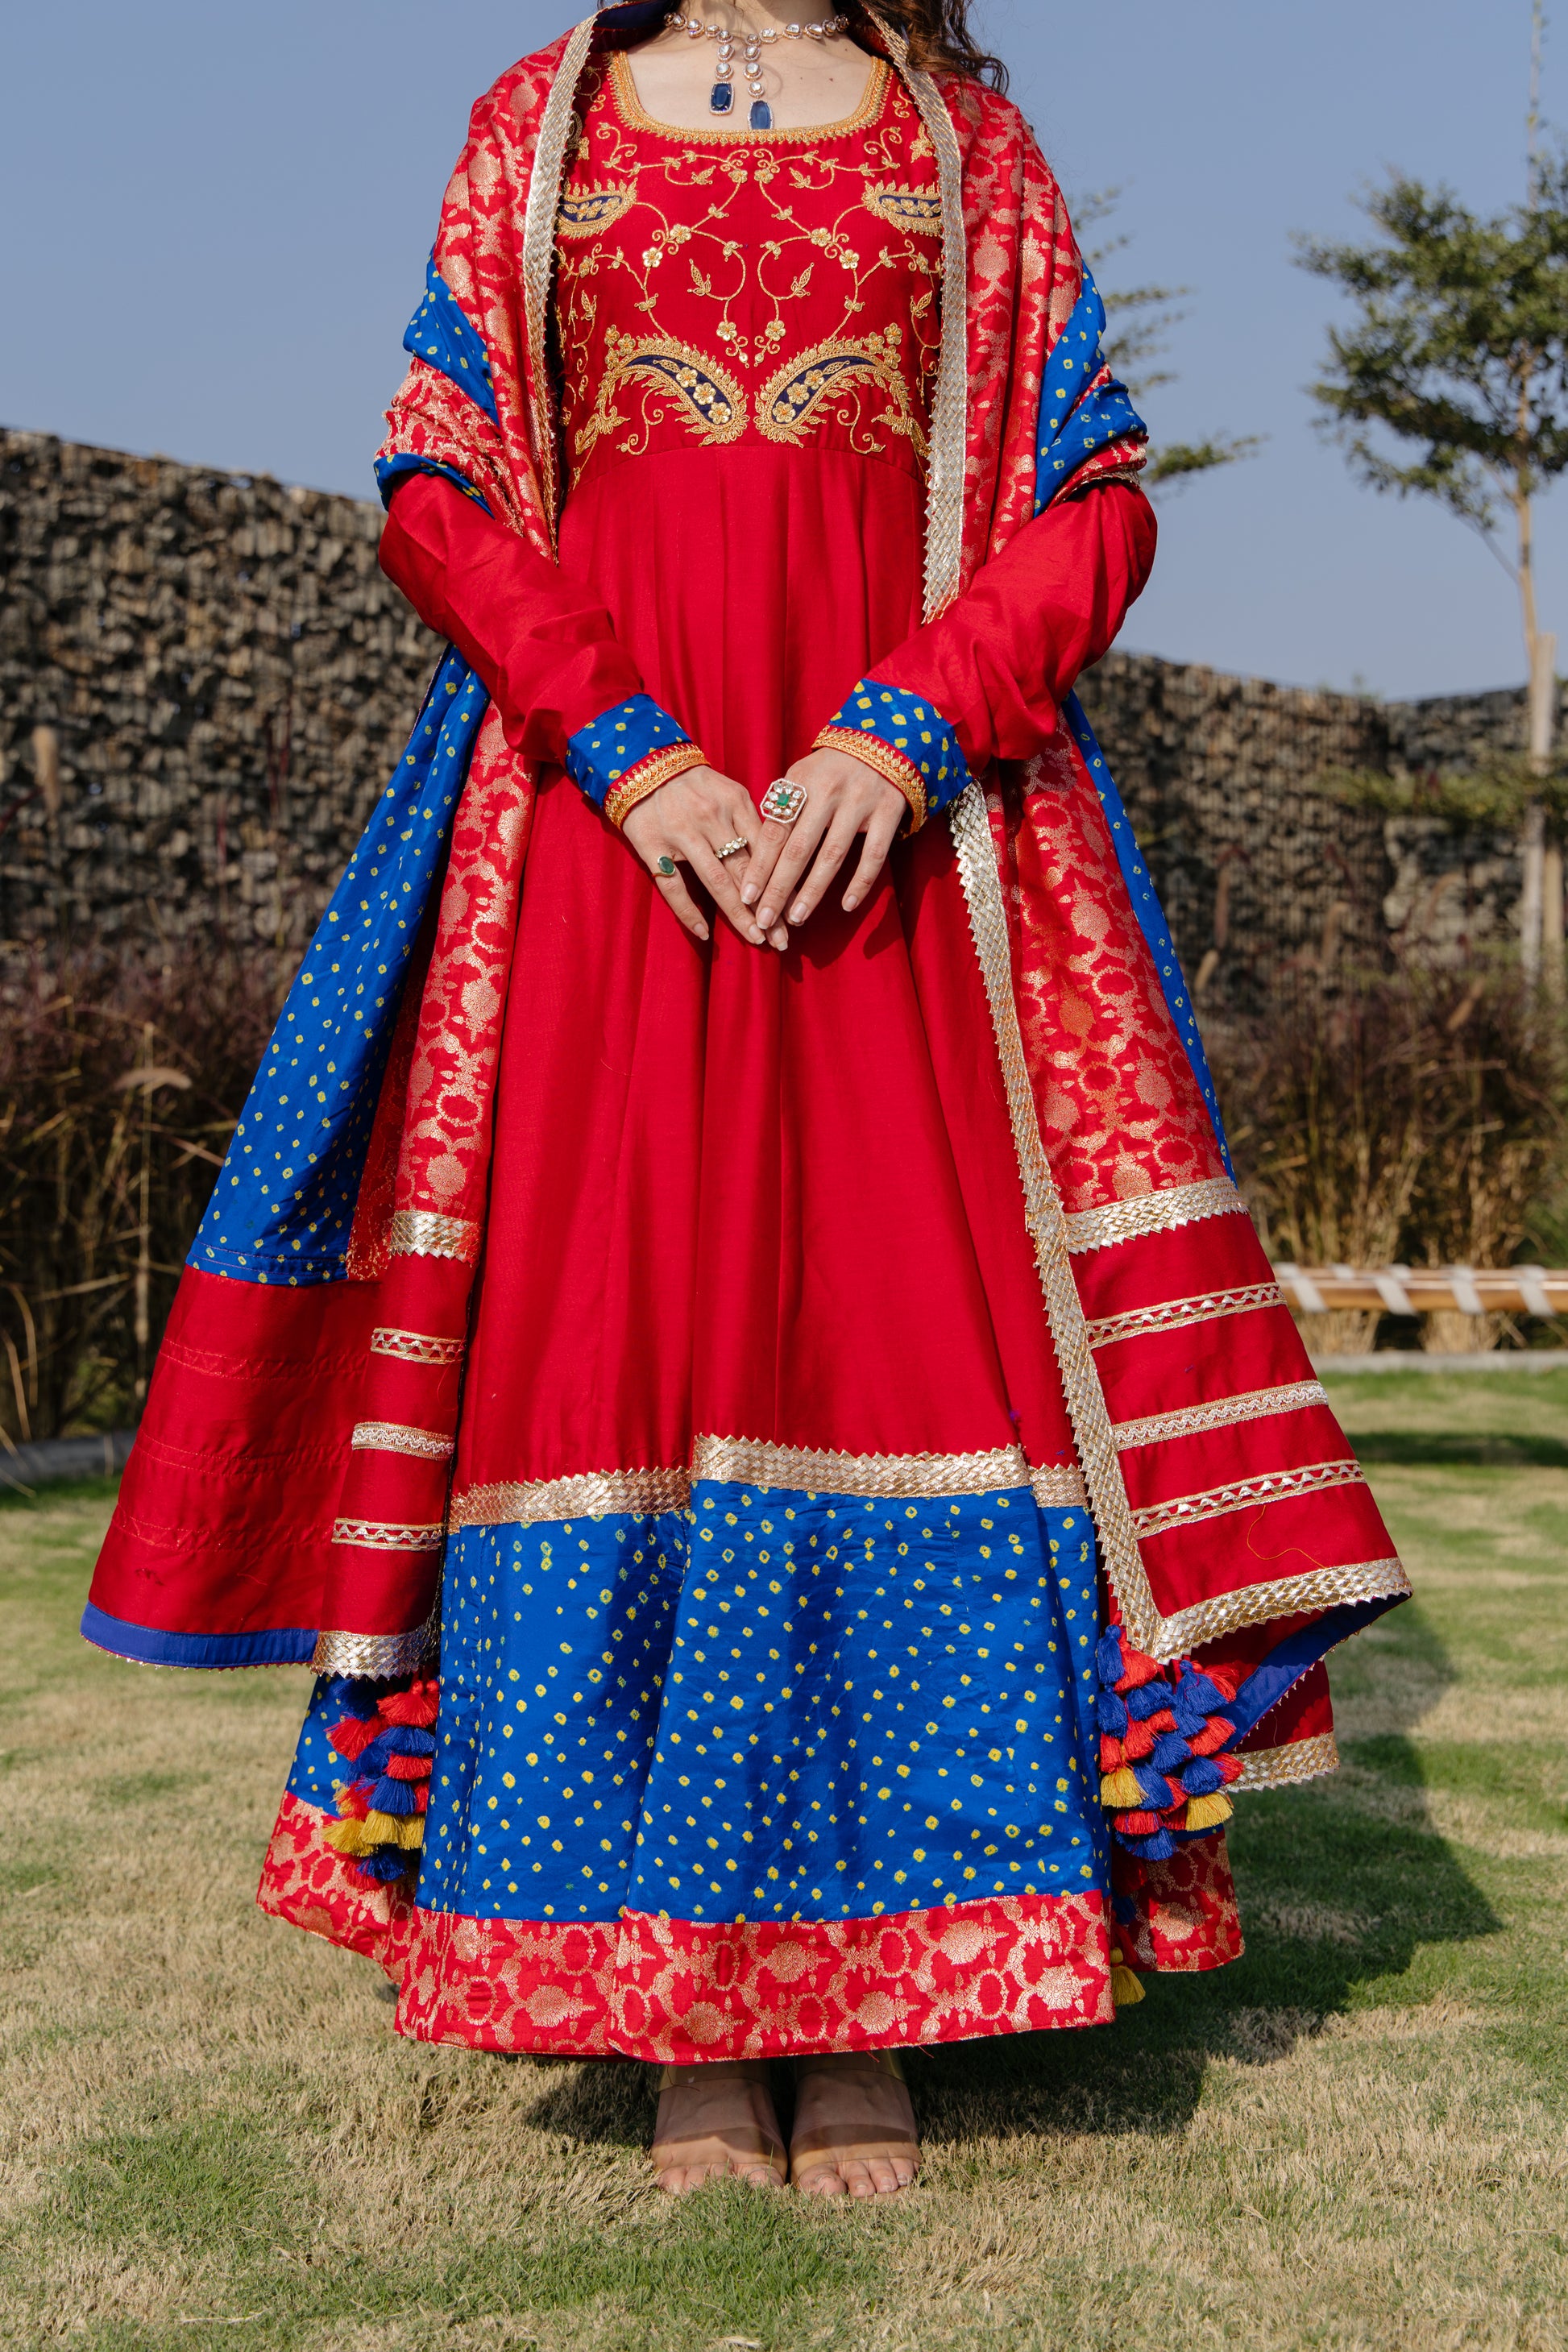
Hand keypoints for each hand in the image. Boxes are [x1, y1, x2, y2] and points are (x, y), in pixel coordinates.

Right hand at [622, 766, 786, 949]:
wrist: (644, 766)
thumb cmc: (696, 786)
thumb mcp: (730, 793)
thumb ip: (753, 823)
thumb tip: (781, 860)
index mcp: (735, 804)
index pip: (765, 850)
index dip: (781, 884)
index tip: (793, 913)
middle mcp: (711, 819)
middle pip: (745, 871)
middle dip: (766, 908)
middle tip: (781, 939)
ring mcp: (682, 834)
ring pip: (716, 882)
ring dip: (738, 914)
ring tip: (755, 939)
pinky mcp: (653, 847)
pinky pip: (674, 887)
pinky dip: (689, 912)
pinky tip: (704, 933)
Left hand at [741, 750, 906, 943]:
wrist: (885, 739)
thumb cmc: (832, 767)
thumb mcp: (802, 775)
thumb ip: (783, 807)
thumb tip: (757, 850)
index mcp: (801, 783)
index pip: (774, 832)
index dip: (759, 867)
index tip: (746, 897)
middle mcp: (828, 792)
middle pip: (798, 849)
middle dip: (778, 888)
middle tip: (764, 919)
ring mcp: (860, 802)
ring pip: (832, 855)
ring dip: (812, 891)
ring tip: (796, 918)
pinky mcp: (889, 811)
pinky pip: (873, 854)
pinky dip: (861, 882)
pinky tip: (847, 906)